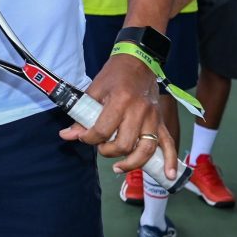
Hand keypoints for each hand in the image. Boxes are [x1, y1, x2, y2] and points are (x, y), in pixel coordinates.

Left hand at [58, 53, 177, 180]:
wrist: (138, 61)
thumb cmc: (114, 75)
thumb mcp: (94, 90)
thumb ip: (81, 115)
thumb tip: (67, 135)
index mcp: (120, 101)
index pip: (103, 130)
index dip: (89, 138)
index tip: (84, 137)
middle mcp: (139, 111)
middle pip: (125, 144)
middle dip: (108, 151)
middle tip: (101, 146)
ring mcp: (153, 118)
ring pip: (146, 148)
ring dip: (132, 162)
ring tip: (118, 167)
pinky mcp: (161, 122)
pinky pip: (168, 144)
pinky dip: (170, 160)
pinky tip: (168, 175)